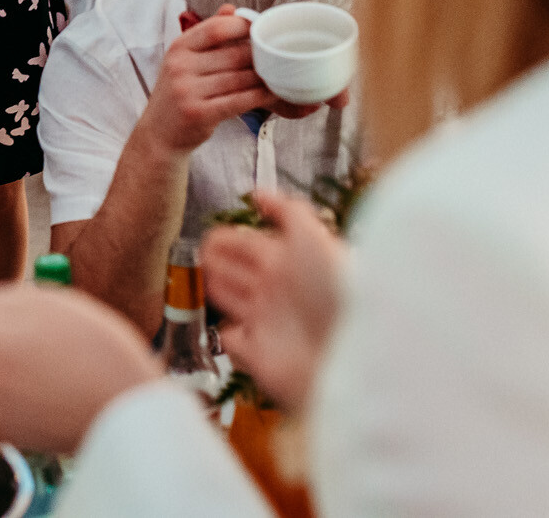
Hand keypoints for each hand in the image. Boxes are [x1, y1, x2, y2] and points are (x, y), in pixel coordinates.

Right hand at [139, 7, 277, 154]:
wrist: (158, 134)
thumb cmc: (179, 94)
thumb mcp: (185, 60)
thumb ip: (207, 34)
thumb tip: (231, 8)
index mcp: (179, 47)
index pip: (216, 28)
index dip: (244, 27)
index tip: (263, 30)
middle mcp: (180, 66)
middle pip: (234, 55)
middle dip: (261, 56)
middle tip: (282, 57)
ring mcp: (187, 91)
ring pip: (240, 78)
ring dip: (265, 77)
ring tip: (284, 75)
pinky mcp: (199, 113)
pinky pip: (239, 100)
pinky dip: (260, 96)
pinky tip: (274, 93)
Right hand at [202, 190, 346, 411]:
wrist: (347, 352)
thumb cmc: (334, 291)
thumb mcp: (312, 236)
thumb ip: (287, 210)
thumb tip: (259, 194)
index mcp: (285, 261)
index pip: (245, 243)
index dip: (227, 238)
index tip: (209, 235)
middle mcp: (275, 289)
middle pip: (235, 270)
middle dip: (217, 260)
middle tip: (201, 254)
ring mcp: (266, 321)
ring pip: (231, 299)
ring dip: (218, 289)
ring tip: (205, 281)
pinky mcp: (258, 354)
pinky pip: (234, 341)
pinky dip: (228, 334)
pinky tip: (226, 327)